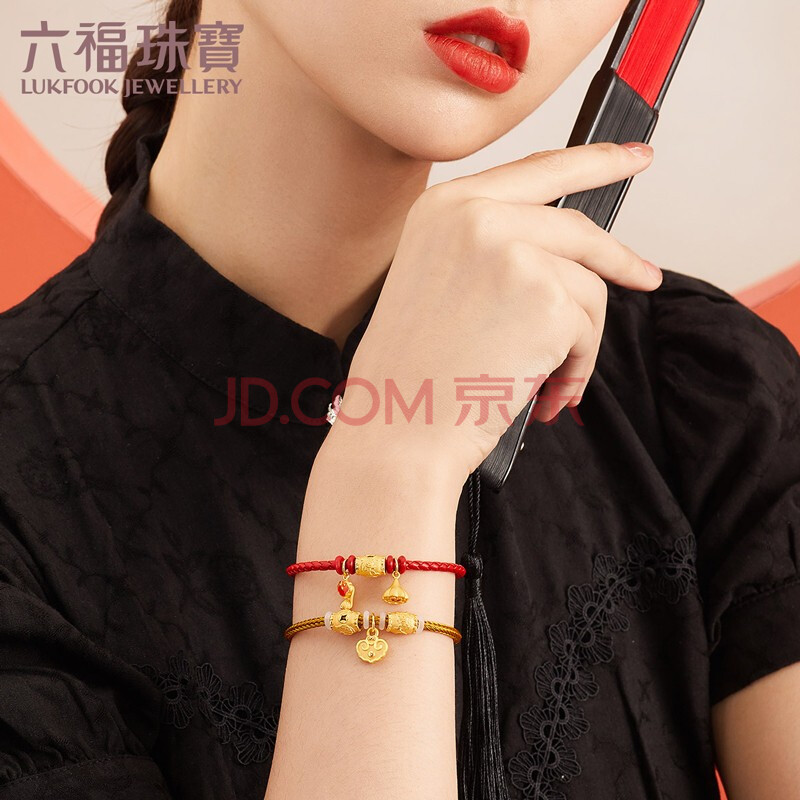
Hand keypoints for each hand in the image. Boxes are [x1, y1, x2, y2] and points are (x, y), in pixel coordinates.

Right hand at [330, 141, 661, 481]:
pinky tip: (543, 392)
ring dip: (579, 339)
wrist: (399, 428)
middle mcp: (477, 216)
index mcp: (444, 206)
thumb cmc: (413, 371)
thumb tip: (563, 249)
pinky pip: (589, 326)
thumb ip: (490, 245)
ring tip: (545, 378)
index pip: (538, 169)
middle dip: (620, 259)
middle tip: (645, 276)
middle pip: (579, 227)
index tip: (633, 157)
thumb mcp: (435, 281)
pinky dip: (576, 366)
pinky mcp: (545, 296)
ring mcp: (513, 251)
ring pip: (588, 285)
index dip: (596, 160)